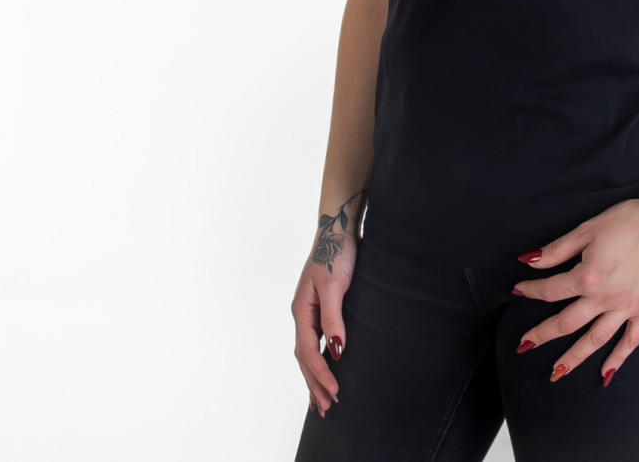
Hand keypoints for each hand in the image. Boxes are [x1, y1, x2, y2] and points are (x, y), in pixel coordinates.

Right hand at [290, 215, 358, 417]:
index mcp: (300, 310)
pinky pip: (316, 341)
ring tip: (320, 401)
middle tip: (325, 409)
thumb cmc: (336, 253)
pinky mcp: (320, 307)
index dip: (320, 373)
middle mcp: (301, 313)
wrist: (338, 229)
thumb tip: (336, 351)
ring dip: (313, 376)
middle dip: (313, 383)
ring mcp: (309, 311)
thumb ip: (333, 317)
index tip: (334, 391)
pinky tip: (326, 368)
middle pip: (304, 357)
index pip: (308, 351)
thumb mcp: (334, 285)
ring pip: (308, 351)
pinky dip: (318, 359)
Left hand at [511, 180, 638, 385]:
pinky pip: (630, 341)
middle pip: (567, 323)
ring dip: (574, 357)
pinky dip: (618, 359)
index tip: (518, 291)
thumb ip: (557, 250)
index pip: (550, 291)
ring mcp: (627, 308)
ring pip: (595, 339)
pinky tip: (605, 373)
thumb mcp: (586, 230)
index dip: (530, 290)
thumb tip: (530, 261)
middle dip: (543, 334)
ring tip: (557, 372)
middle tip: (524, 346)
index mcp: (587, 277)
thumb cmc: (627, 221)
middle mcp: (605, 298)